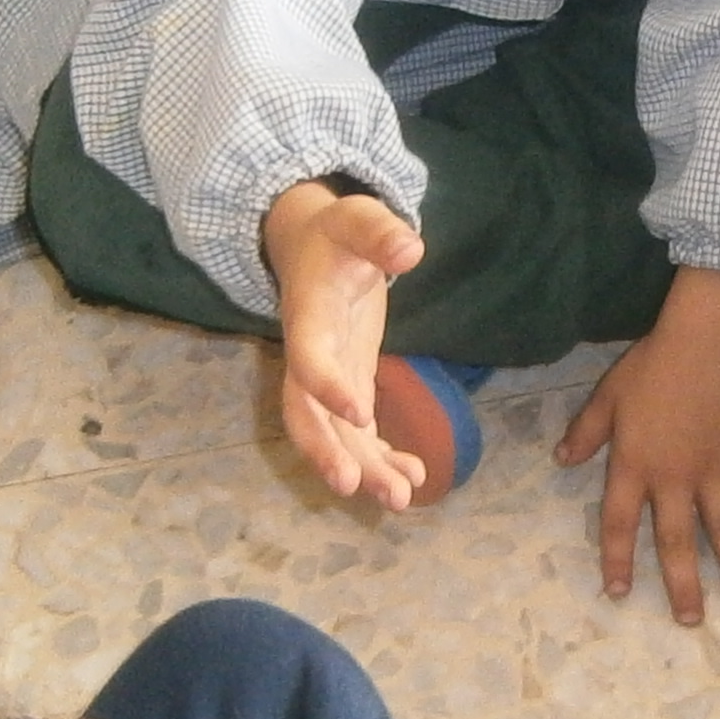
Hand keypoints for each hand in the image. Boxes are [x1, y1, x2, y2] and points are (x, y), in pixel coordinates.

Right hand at [265, 181, 428, 508]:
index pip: (308, 356)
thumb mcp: (357, 219)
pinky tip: (415, 478)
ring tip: (399, 499)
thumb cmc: (336, 234)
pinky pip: (356, 435)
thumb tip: (410, 250)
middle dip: (326, 452)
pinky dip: (379, 459)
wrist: (313, 248)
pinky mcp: (347, 388)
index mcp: (308, 316)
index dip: (327, 386)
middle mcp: (309, 357)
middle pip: (305, 414)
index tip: (359, 413)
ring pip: (333, 436)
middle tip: (351, 486)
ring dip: (362, 470)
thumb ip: (379, 232)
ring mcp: (327, 379)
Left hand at [557, 269, 719, 623]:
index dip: (618, 561)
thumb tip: (562, 460)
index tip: (619, 594)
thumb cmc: (651, 366)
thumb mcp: (608, 397)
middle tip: (690, 622)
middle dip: (684, 586)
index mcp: (634, 467)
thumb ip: (587, 432)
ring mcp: (712, 470)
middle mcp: (673, 479)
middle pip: (678, 542)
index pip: (620, 524)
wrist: (705, 343)